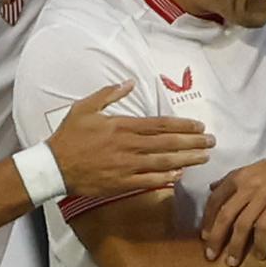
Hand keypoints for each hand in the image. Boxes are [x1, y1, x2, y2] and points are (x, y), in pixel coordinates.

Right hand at [47, 81, 214, 197]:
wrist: (54, 167)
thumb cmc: (69, 136)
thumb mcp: (86, 107)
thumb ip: (109, 94)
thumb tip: (130, 82)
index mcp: (122, 126)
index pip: (160, 124)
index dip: (182, 126)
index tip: (199, 126)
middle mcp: (129, 146)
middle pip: (167, 143)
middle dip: (192, 142)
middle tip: (212, 142)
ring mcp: (126, 166)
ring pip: (163, 162)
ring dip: (186, 159)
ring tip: (204, 158)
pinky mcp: (121, 183)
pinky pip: (149, 180)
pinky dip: (166, 177)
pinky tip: (180, 174)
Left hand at [199, 150, 265, 266]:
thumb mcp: (258, 169)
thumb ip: (235, 179)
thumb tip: (213, 187)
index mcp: (241, 175)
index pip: (215, 199)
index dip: (208, 220)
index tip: (205, 237)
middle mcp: (249, 183)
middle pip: (224, 215)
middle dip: (215, 238)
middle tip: (211, 255)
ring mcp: (263, 194)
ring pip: (241, 225)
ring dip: (235, 246)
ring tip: (232, 262)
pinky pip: (263, 229)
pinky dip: (258, 244)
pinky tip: (259, 255)